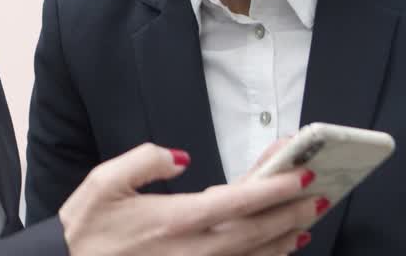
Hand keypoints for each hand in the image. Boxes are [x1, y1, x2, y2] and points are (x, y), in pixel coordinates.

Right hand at [58, 143, 319, 255]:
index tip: (301, 175)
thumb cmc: (85, 229)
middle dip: (291, 212)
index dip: (274, 188)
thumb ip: (145, 161)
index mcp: (172, 218)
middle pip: (256, 231)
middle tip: (320, 195)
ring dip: (284, 239)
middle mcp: (190, 249)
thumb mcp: (103, 181)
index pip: (237, 201)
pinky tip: (276, 251)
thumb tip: (180, 157)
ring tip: (307, 222)